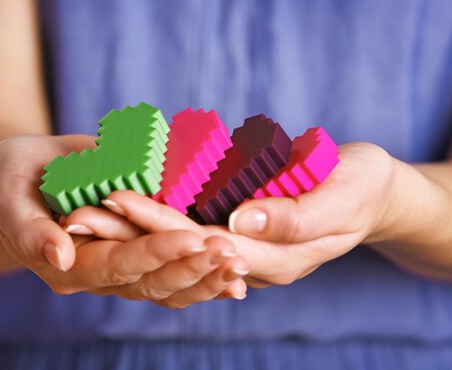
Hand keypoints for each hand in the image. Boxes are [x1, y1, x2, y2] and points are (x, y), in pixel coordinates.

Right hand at [0, 134, 246, 306]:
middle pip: (150, 283)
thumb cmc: (15, 177)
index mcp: (65, 264)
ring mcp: (117, 271)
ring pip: (166, 289)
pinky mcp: (133, 259)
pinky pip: (170, 278)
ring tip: (240, 267)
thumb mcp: (9, 191)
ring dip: (205, 280)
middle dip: (193, 269)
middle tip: (231, 253)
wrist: (26, 179)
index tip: (193, 239)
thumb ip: (27, 227)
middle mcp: (95, 276)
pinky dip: (202, 279)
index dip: (155, 254)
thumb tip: (62, 254)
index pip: (118, 265)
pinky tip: (234, 277)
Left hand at [66, 142, 395, 287]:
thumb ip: (295, 217)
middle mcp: (248, 263)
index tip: (117, 199)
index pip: (202, 245)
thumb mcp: (343, 198)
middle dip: (127, 231)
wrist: (372, 193)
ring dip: (131, 229)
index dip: (158, 224)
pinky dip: (155, 215)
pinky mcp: (236, 231)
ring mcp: (240, 249)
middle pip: (178, 251)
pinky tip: (124, 196)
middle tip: (78, 211)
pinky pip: (189, 227)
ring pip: (176, 244)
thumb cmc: (363, 188)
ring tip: (85, 207)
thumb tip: (241, 222)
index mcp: (273, 260)